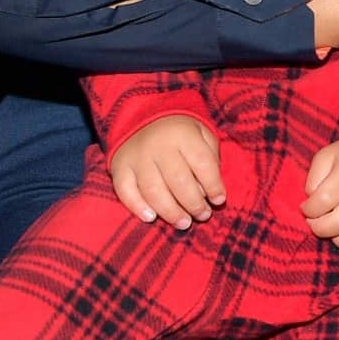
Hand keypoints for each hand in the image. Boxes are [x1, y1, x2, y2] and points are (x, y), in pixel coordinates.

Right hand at [110, 115, 224, 229]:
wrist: (142, 116)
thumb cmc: (180, 132)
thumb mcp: (202, 133)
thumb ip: (210, 158)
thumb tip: (212, 192)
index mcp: (183, 134)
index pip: (202, 164)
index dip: (214, 185)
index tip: (219, 200)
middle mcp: (158, 145)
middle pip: (178, 181)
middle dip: (194, 203)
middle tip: (203, 216)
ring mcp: (136, 157)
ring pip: (153, 191)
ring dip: (170, 212)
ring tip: (184, 223)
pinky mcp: (119, 168)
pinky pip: (125, 192)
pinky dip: (137, 207)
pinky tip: (151, 217)